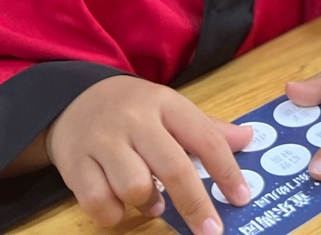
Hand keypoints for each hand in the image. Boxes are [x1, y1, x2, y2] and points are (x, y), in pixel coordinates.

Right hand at [47, 76, 254, 234]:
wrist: (72, 99)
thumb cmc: (133, 110)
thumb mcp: (169, 108)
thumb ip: (207, 129)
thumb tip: (248, 138)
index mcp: (165, 103)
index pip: (204, 137)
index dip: (226, 171)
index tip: (241, 198)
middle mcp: (135, 120)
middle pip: (172, 167)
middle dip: (196, 204)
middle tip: (211, 230)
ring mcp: (103, 141)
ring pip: (134, 187)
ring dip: (149, 204)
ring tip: (154, 203)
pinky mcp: (76, 164)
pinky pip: (98, 202)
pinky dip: (113, 213)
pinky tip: (119, 204)